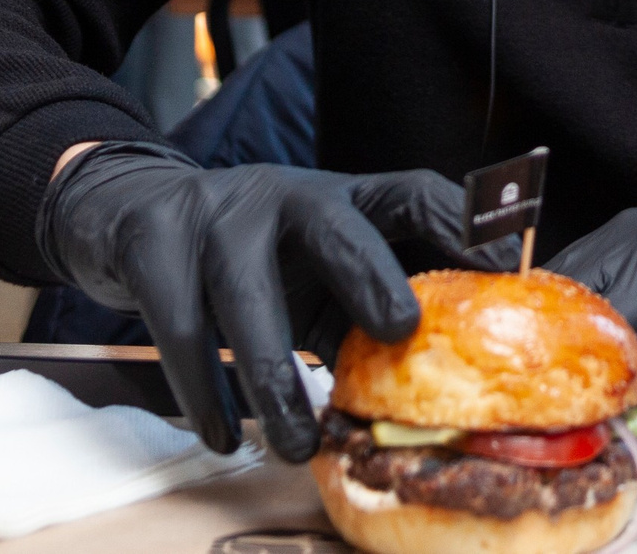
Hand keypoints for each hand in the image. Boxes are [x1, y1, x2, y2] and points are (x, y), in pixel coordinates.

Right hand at [37, 143, 512, 458]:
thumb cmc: (249, 254)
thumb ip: (362, 307)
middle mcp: (280, 195)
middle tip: (400, 330)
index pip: (409, 193)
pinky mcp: (153, 246)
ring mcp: (213, 216)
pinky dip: (202, 389)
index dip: (458, 222)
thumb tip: (431, 380)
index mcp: (335, 197)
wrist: (133, 214)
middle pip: (330, 227)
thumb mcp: (315, 267)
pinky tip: (221, 433)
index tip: (504, 262)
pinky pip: (179, 326)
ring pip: (243, 294)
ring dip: (272, 374)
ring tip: (297, 442)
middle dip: (368, 273)